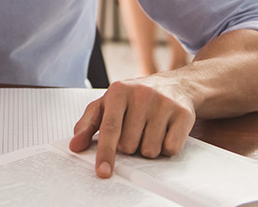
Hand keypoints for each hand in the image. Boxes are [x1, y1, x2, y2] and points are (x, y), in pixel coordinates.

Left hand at [68, 76, 195, 177]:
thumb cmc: (135, 98)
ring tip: (149, 129)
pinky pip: (171, 149)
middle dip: (130, 146)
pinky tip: (165, 131)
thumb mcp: (108, 104)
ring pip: (150, 150)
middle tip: (135, 130)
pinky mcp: (183, 114)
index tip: (103, 171)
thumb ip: (88, 124)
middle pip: (129, 144)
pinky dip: (166, 147)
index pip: (109, 128)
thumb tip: (75, 144)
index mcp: (118, 91)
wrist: (175, 85)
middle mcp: (141, 94)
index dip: (105, 152)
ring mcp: (163, 103)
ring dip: (148, 148)